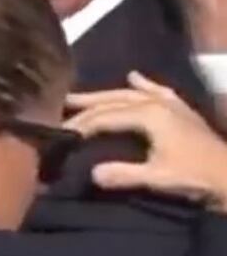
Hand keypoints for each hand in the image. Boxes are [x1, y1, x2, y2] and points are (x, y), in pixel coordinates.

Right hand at [65, 72, 226, 210]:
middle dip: (87, 104)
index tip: (60, 132)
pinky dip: (145, 84)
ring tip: (81, 95)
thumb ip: (123, 174)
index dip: (82, 124)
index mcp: (150, 115)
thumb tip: (92, 173)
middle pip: (115, 100)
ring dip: (106, 94)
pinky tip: (134, 77)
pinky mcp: (182, 110)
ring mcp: (172, 104)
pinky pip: (158, 91)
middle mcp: (158, 103)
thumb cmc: (196, 176)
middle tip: (61, 104)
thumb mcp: (157, 178)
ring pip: (131, 93)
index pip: (106, 116)